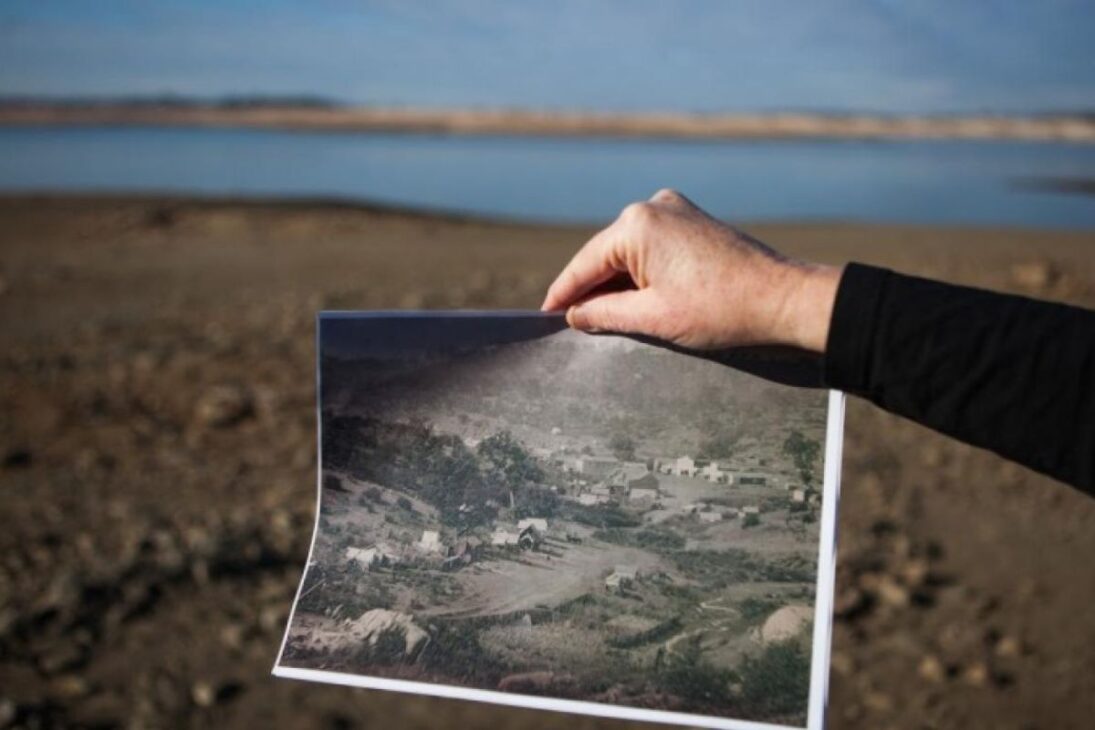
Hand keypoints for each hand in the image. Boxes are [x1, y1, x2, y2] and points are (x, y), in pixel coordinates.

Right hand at [541, 189, 842, 351]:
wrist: (783, 299)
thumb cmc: (721, 309)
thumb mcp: (653, 318)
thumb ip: (604, 314)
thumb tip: (574, 315)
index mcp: (637, 224)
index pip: (584, 265)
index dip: (562, 295)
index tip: (543, 317)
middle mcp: (653, 206)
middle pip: (605, 256)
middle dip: (589, 290)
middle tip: (570, 325)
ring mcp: (676, 210)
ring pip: (628, 253)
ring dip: (616, 284)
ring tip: (602, 319)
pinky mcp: (693, 222)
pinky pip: (652, 248)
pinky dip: (640, 274)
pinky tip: (635, 301)